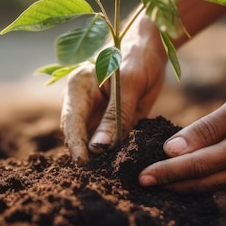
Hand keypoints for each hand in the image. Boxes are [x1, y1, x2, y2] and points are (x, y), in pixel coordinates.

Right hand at [60, 16, 167, 164]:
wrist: (153, 46)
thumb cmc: (138, 55)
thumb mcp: (130, 83)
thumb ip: (115, 114)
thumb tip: (99, 148)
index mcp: (78, 87)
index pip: (71, 122)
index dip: (76, 145)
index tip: (84, 164)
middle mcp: (83, 103)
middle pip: (79, 136)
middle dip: (88, 157)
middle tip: (99, 179)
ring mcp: (97, 114)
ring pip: (95, 143)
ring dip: (103, 158)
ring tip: (113, 176)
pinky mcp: (113, 122)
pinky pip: (113, 142)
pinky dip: (118, 153)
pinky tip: (127, 166)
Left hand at [138, 70, 225, 191]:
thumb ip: (208, 127)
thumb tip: (173, 147)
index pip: (197, 166)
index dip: (167, 173)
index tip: (142, 177)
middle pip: (205, 184)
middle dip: (172, 185)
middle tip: (144, 184)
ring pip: (219, 188)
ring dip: (189, 186)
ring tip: (162, 181)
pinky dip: (211, 182)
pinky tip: (196, 177)